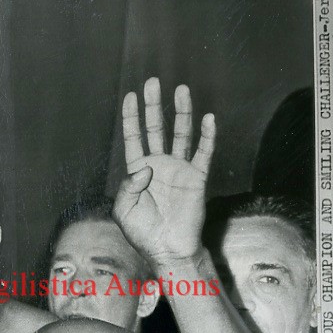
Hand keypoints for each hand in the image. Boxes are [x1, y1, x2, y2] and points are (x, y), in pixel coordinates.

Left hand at [113, 78, 215, 264]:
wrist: (169, 250)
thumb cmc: (143, 233)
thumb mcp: (124, 210)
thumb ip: (128, 186)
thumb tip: (147, 167)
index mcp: (138, 171)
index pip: (134, 137)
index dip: (132, 117)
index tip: (130, 96)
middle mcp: (159, 165)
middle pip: (156, 128)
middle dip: (154, 105)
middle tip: (153, 82)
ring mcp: (179, 169)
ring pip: (180, 134)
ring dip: (181, 112)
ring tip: (181, 90)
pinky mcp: (197, 178)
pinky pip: (203, 153)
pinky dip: (207, 136)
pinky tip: (208, 118)